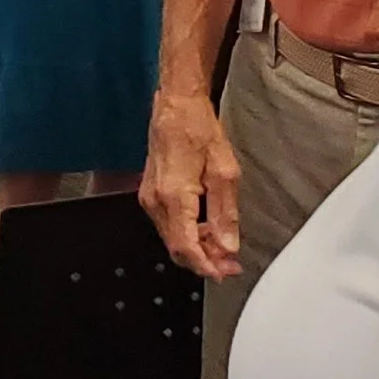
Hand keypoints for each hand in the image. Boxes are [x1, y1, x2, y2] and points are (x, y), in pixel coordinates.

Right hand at [141, 86, 239, 278]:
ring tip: (222, 246)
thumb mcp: (224, 171)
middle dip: (204, 260)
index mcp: (174, 195)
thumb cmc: (197, 128)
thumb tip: (228, 244)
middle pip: (177, 247)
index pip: (187, 246)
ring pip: (171, 238)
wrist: (176, 105)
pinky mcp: (150, 193)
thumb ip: (225, 212)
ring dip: (196, 247)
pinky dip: (187, 233)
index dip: (207, 265)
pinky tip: (205, 230)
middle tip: (229, 264)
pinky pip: (167, 224)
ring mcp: (149, 197)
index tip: (225, 272)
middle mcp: (156, 200)